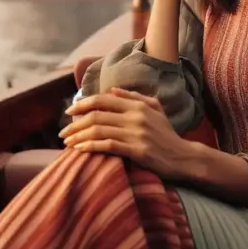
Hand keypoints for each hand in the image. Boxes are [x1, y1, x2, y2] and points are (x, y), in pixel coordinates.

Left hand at [60, 88, 197, 180]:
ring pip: (99, 130)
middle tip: (63, 132)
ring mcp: (137, 133)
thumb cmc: (167, 134)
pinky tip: (79, 150)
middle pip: (97, 116)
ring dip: (79, 136)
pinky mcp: (137, 150)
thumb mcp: (155, 109)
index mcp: (137, 105)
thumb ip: (134, 98)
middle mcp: (136, 116)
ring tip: (67, 143)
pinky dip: (90, 146)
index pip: (103, 100)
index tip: (69, 111)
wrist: (184, 157)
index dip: (82, 104)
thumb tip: (113, 91)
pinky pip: (108, 146)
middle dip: (75, 123)